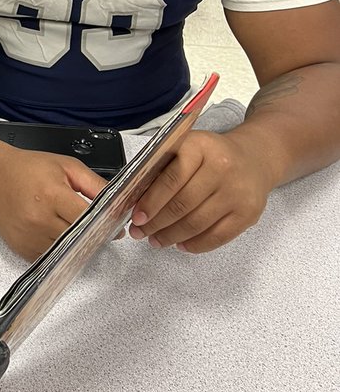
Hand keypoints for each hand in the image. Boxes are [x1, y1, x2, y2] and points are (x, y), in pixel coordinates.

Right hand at [0, 149, 106, 259]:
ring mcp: (29, 236)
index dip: (105, 222)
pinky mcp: (21, 248)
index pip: (88, 218)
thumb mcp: (66, 166)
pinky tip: (55, 232)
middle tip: (98, 228)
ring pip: (66, 251)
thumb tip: (118, 202)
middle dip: (92, 234)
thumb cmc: (27, 168)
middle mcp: (39, 219)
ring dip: (74, 243)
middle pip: (79, 238)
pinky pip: (49, 256)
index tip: (115, 226)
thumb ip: (94, 184)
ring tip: (72, 227)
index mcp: (52, 195)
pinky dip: (56, 248)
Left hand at [128, 130, 273, 253]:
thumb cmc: (211, 155)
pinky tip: (180, 244)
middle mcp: (222, 167)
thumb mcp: (187, 147)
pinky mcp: (248, 213)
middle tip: (140, 232)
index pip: (171, 178)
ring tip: (157, 240)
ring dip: (172, 236)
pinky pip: (217, 236)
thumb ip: (163, 168)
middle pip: (182, 204)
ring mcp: (237, 192)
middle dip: (157, 223)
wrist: (254, 159)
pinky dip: (195, 244)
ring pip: (197, 223)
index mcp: (200, 146)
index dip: (151, 201)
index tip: (136, 216)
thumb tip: (136, 200)